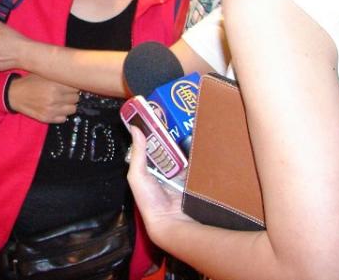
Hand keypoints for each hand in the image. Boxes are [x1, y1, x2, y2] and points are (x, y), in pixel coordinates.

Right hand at [8, 75, 79, 123]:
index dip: (74, 86)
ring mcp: (51, 110)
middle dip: (72, 95)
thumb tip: (75, 76)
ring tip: (61, 100)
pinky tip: (56, 108)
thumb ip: (59, 75)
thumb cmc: (29, 82)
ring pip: (73, 109)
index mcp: (55, 85)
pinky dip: (62, 114)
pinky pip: (63, 118)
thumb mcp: (44, 73)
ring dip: (69, 105)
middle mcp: (55, 98)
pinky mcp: (47, 118)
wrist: (14, 94)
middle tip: (65, 92)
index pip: (76, 87)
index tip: (71, 85)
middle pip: (76, 98)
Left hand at [126, 127, 190, 244]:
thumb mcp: (137, 175)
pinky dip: (199, 158)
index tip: (162, 116)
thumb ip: (137, 153)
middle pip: (171, 148)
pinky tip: (203, 144)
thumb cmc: (149, 201)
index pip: (153, 145)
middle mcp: (165, 170)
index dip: (157, 132)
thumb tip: (134, 128)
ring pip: (185, 155)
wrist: (170, 221)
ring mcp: (181, 175)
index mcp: (150, 168)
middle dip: (175, 136)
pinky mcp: (194, 180)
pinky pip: (197, 166)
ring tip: (193, 126)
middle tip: (180, 118)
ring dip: (188, 145)